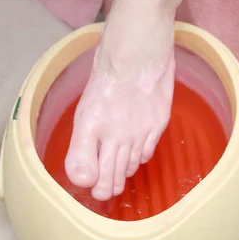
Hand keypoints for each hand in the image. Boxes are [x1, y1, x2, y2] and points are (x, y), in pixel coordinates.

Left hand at [64, 0, 176, 200]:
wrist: (141, 45)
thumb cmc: (110, 61)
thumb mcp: (87, 94)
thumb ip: (85, 132)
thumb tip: (85, 163)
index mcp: (88, 124)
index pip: (82, 167)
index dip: (84, 180)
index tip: (86, 184)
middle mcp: (111, 133)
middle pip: (108, 175)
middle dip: (104, 187)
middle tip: (103, 194)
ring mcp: (136, 131)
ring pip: (127, 166)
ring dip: (121, 174)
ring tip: (118, 180)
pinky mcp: (157, 125)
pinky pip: (146, 153)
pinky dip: (139, 157)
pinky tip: (135, 156)